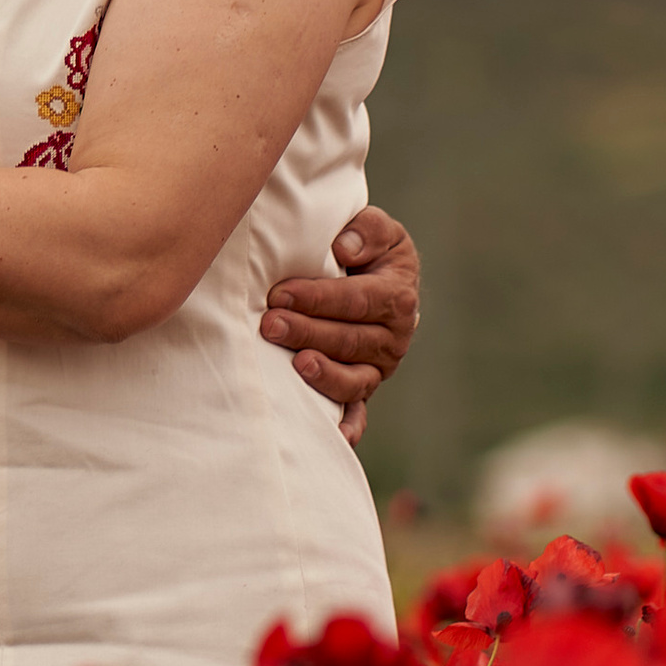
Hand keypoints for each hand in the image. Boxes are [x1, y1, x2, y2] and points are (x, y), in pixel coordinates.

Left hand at [261, 205, 419, 445]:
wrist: (372, 277)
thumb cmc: (365, 250)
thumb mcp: (376, 229)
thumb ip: (368, 230)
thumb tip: (344, 250)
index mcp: (396, 296)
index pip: (358, 300)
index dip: (319, 298)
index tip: (281, 294)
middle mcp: (392, 337)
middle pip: (350, 339)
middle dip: (308, 332)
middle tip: (269, 324)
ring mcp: (377, 367)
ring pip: (354, 378)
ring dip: (323, 375)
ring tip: (294, 365)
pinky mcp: (362, 387)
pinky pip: (358, 412)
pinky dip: (349, 426)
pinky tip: (333, 436)